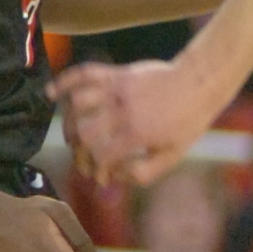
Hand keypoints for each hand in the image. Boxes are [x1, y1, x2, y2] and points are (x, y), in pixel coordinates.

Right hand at [51, 58, 206, 185]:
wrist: (200, 83)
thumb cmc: (188, 122)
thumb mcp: (173, 155)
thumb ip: (144, 172)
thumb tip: (116, 176)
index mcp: (136, 132)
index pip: (100, 155)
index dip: (97, 170)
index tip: (101, 178)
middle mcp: (122, 109)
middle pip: (83, 133)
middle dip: (80, 153)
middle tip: (86, 163)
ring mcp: (117, 88)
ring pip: (77, 106)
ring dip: (70, 125)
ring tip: (74, 139)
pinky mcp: (116, 73)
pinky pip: (83, 73)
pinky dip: (64, 82)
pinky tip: (51, 95)